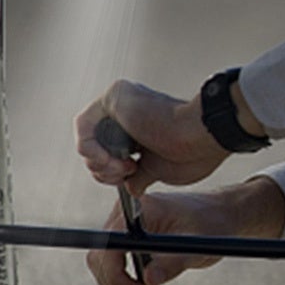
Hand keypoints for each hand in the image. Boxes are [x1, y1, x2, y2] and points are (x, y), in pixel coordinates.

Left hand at [74, 79, 224, 193]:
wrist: (202, 136)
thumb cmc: (191, 152)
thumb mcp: (157, 171)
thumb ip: (139, 176)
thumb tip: (132, 188)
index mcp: (141, 127)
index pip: (110, 152)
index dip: (111, 172)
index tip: (128, 177)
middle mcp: (130, 112)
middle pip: (96, 146)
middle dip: (104, 170)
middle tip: (127, 172)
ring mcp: (122, 102)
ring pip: (88, 137)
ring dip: (100, 163)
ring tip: (126, 166)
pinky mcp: (114, 97)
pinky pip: (83, 124)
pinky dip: (92, 149)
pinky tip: (111, 158)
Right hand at [86, 178, 284, 284]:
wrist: (221, 216)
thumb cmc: (213, 226)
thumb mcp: (198, 245)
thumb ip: (174, 262)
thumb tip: (149, 280)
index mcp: (139, 209)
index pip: (110, 245)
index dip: (116, 275)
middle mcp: (125, 216)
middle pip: (101, 257)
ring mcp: (126, 228)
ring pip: (103, 264)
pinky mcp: (130, 239)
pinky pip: (114, 264)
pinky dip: (120, 283)